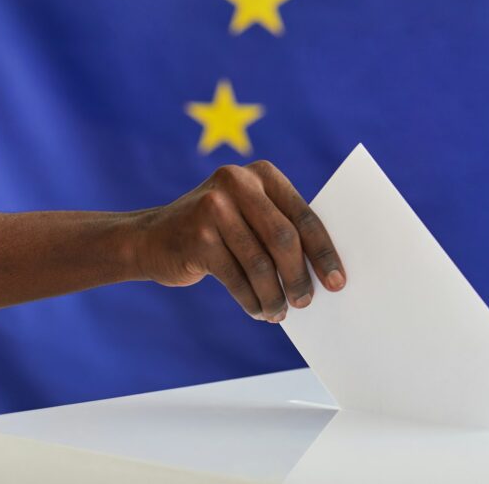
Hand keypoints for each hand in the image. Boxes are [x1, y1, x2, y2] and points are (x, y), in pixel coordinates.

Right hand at [131, 160, 344, 322]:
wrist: (151, 237)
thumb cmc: (216, 231)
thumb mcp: (249, 215)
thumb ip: (280, 229)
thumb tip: (323, 272)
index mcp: (262, 174)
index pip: (304, 216)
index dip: (324, 252)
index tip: (338, 281)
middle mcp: (238, 183)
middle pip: (283, 238)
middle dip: (299, 275)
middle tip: (306, 302)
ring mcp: (214, 208)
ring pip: (259, 262)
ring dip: (273, 295)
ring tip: (279, 313)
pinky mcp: (197, 236)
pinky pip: (235, 277)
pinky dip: (250, 300)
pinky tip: (258, 311)